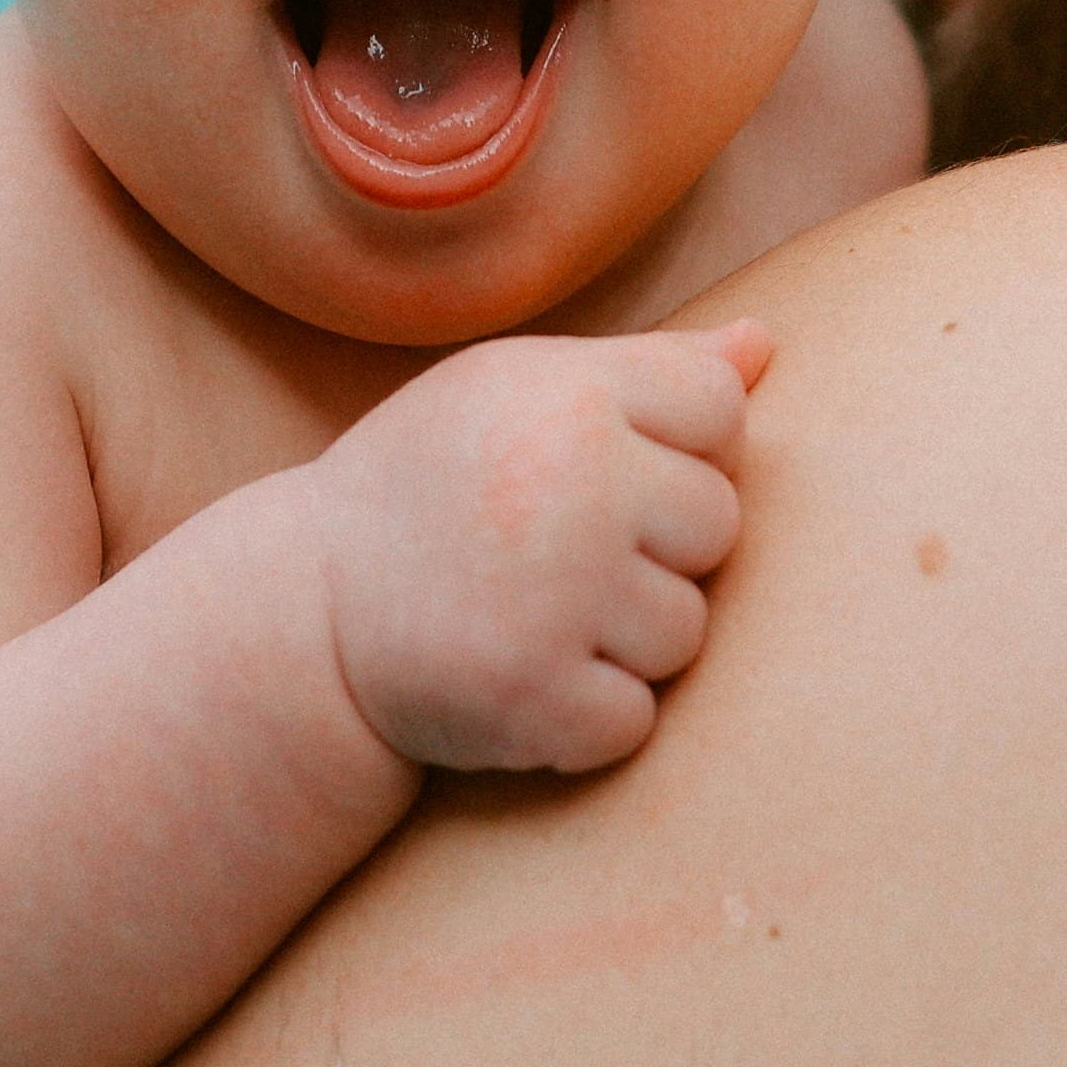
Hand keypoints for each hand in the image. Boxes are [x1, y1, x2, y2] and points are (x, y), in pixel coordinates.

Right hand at [315, 323, 771, 775]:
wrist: (303, 613)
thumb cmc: (432, 483)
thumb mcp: (518, 390)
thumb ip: (646, 370)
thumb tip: (763, 346)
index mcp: (571, 395)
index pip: (721, 413)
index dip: (674, 450)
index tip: (598, 473)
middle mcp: (573, 486)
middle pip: (719, 525)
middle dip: (657, 550)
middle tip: (556, 553)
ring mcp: (557, 597)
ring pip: (688, 632)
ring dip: (624, 641)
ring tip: (533, 613)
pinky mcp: (534, 698)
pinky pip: (634, 720)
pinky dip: (584, 718)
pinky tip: (517, 677)